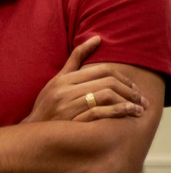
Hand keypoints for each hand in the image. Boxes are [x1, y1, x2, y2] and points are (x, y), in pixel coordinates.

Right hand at [25, 36, 147, 123]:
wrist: (32, 134)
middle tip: (140, 98)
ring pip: (107, 96)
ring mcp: (68, 107)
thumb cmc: (46, 106)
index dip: (122, 77)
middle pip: (108, 82)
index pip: (102, 70)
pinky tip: (128, 113)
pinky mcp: (72, 123)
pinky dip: (118, 112)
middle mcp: (65, 92)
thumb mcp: (57, 80)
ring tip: (138, 108)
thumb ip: (76, 60)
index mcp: (63, 80)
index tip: (132, 86)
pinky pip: (100, 113)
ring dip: (128, 101)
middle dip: (129, 90)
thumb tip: (97, 38)